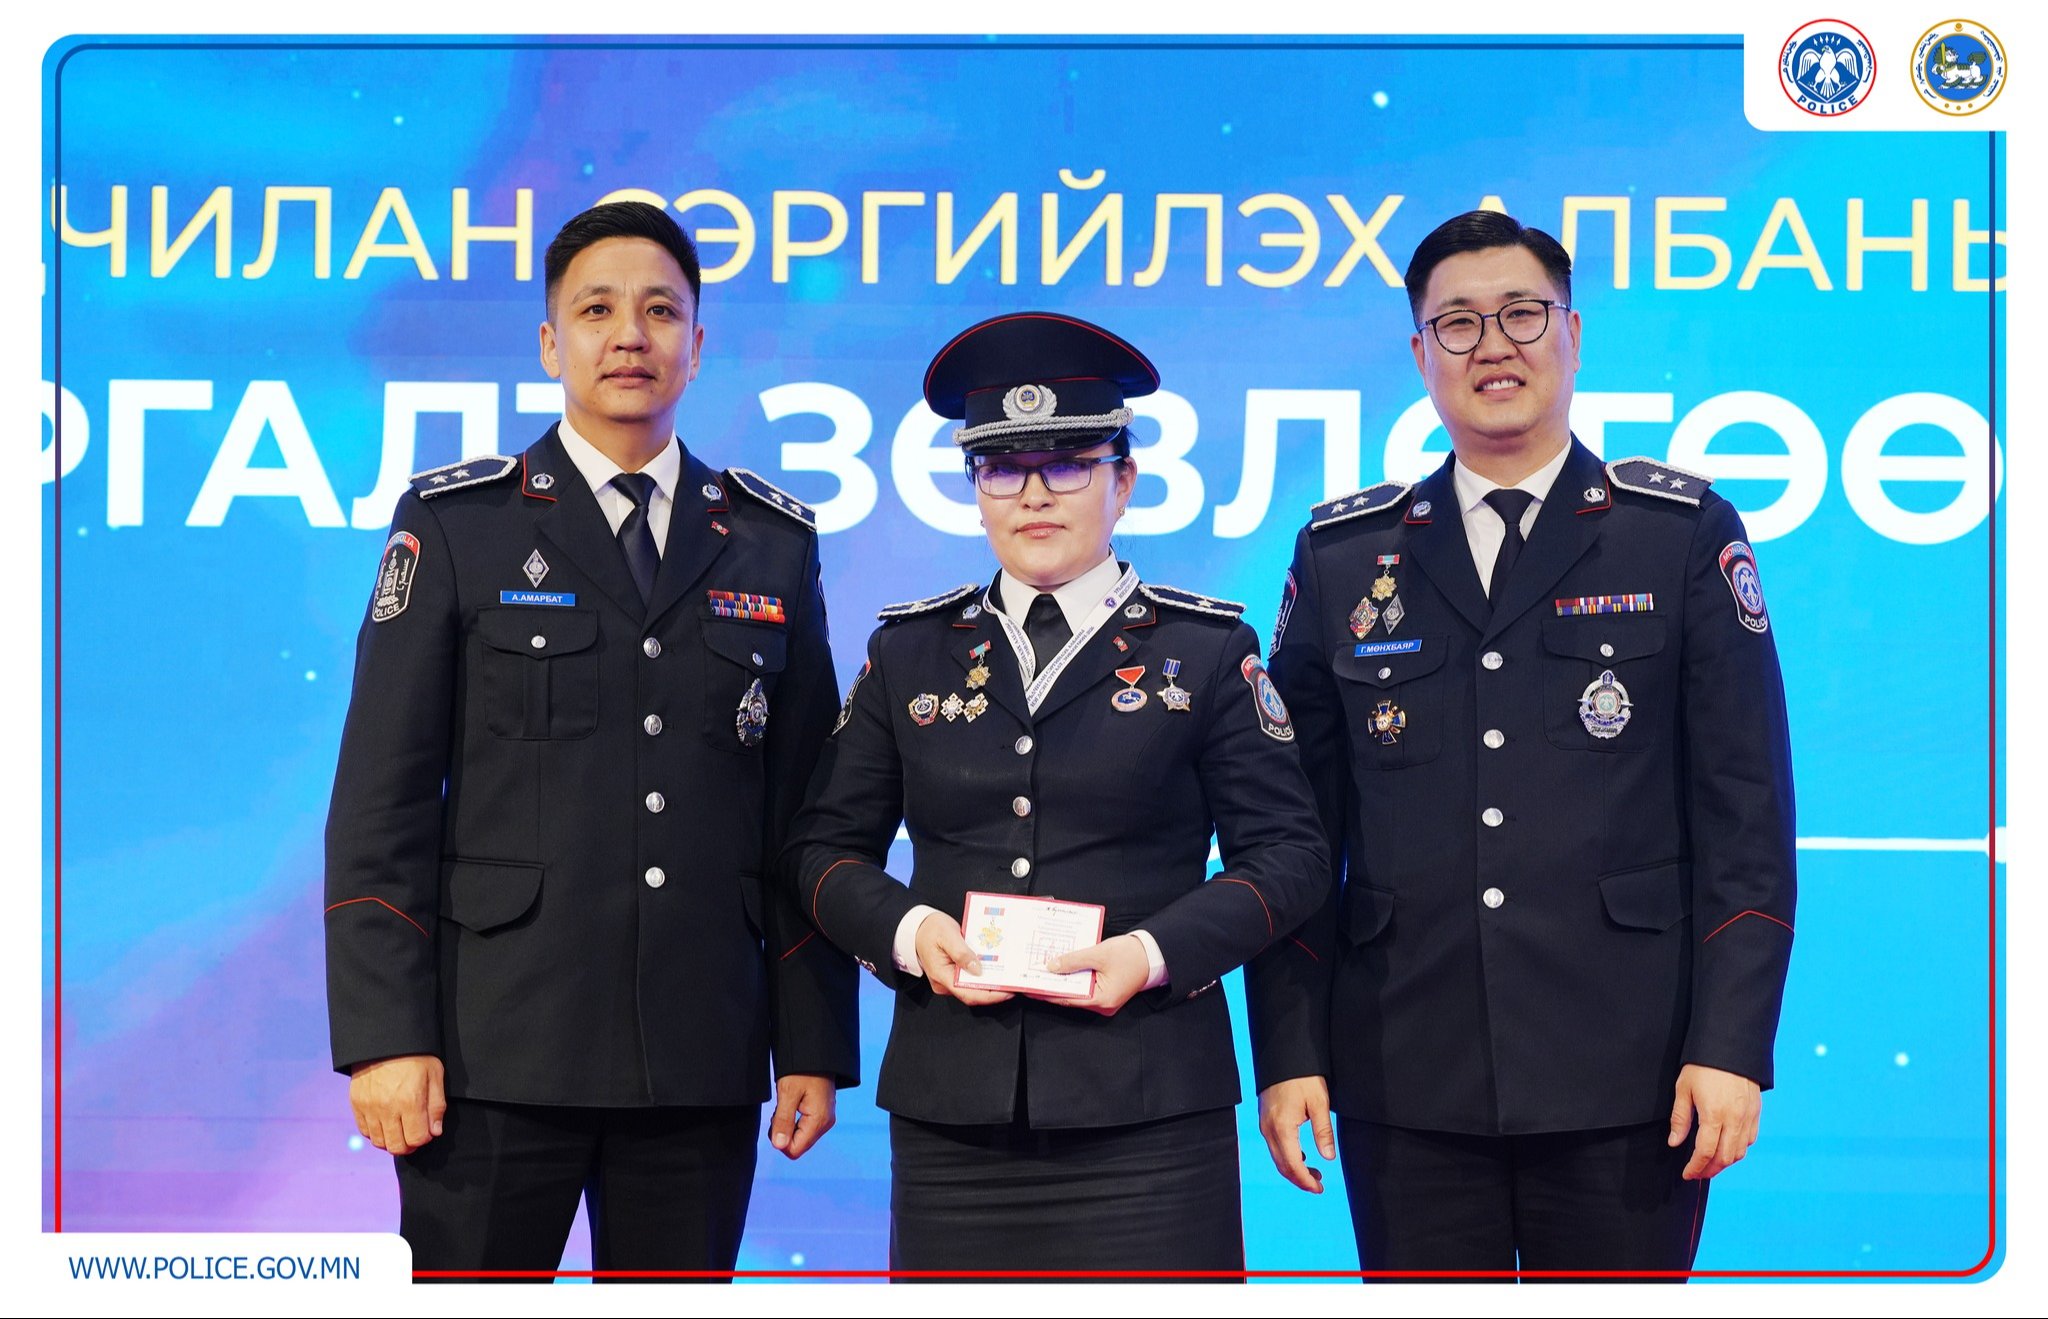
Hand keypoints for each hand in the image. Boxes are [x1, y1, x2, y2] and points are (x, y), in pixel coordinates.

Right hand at [349, 1054, 445, 1156]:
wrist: (384, 1040)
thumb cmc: (415, 1056)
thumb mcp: (435, 1075)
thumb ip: (436, 1106)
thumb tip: (434, 1132)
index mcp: (410, 1101)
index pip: (416, 1139)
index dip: (424, 1138)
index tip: (427, 1130)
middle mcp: (387, 1108)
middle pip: (397, 1146)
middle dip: (409, 1145)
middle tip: (414, 1135)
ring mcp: (369, 1108)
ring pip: (379, 1142)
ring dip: (392, 1140)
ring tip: (400, 1129)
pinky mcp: (357, 1104)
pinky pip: (365, 1131)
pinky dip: (376, 1133)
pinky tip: (385, 1123)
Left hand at [768, 1073, 836, 1159]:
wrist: (816, 1053)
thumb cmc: (802, 1069)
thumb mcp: (788, 1093)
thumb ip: (783, 1121)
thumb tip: (779, 1146)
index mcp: (819, 1121)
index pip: (794, 1150)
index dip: (779, 1139)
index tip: (776, 1118)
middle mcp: (825, 1124)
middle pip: (798, 1145)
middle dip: (783, 1132)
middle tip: (781, 1109)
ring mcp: (825, 1119)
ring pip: (800, 1137)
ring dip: (787, 1125)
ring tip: (787, 1104)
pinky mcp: (822, 1114)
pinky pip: (804, 1127)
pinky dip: (794, 1120)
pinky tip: (792, 1104)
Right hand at [915, 913, 1013, 1005]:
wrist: (917, 927)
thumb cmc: (930, 929)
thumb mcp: (947, 935)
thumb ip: (961, 953)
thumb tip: (977, 970)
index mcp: (941, 975)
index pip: (968, 994)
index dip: (990, 996)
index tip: (1007, 991)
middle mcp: (944, 982)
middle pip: (972, 993)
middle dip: (994, 991)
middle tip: (1013, 983)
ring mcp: (948, 980)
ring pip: (972, 988)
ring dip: (990, 983)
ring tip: (1007, 976)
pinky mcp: (952, 974)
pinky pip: (970, 980)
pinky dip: (984, 976)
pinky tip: (995, 970)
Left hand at [1041, 935, 1149, 1016]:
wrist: (1154, 953)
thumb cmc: (1131, 954)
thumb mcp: (1099, 954)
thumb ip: (1074, 961)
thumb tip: (1051, 967)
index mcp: (1102, 1000)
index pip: (1066, 998)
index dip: (1046, 992)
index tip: (1028, 987)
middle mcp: (1103, 1005)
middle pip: (1070, 996)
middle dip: (1052, 985)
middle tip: (1031, 975)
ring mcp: (1105, 999)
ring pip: (1077, 990)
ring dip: (1062, 980)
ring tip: (1042, 970)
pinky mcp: (1106, 990)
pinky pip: (1085, 985)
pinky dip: (1074, 977)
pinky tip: (1061, 966)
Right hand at [1258, 1076, 1334, 1192]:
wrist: (1283, 1056)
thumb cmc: (1303, 1077)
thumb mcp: (1320, 1103)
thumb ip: (1323, 1132)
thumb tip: (1328, 1158)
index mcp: (1282, 1128)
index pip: (1293, 1165)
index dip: (1305, 1181)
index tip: (1319, 1188)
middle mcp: (1269, 1130)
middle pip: (1282, 1165)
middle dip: (1300, 1179)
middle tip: (1319, 1185)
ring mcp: (1264, 1125)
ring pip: (1277, 1157)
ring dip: (1293, 1169)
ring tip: (1314, 1173)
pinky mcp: (1265, 1120)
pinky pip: (1274, 1146)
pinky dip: (1287, 1157)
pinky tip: (1302, 1156)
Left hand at [1668, 1063, 1761, 1179]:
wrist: (1730, 1047)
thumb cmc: (1702, 1067)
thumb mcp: (1684, 1089)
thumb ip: (1680, 1119)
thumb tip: (1675, 1143)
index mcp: (1714, 1115)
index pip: (1705, 1152)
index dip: (1695, 1167)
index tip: (1687, 1174)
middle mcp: (1735, 1120)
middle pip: (1724, 1158)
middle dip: (1710, 1170)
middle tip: (1697, 1173)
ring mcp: (1748, 1117)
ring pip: (1739, 1152)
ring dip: (1724, 1163)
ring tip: (1710, 1165)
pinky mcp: (1756, 1112)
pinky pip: (1750, 1139)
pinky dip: (1738, 1150)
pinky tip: (1727, 1149)